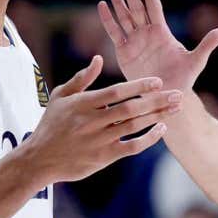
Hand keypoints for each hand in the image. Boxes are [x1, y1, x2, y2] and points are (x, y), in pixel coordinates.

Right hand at [22, 55, 181, 182]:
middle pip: (131, 109)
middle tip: (178, 94)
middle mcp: (93, 121)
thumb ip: (81, 78)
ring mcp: (99, 140)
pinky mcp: (103, 157)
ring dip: (157, 117)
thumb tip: (99, 59)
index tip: (159, 81)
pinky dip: (148, 138)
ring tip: (176, 108)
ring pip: (134, 126)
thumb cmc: (51, 124)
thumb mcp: (60, 96)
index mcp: (84, 103)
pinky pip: (131, 147)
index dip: (139, 86)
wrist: (39, 159)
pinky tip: (161, 129)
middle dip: (157, 101)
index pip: (117, 92)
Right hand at [98, 0, 217, 89]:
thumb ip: (208, 44)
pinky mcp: (124, 52)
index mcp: (162, 32)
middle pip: (137, 8)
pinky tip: (103, 5)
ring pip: (124, 17)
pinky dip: (108, 19)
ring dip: (118, 2)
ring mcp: (135, 41)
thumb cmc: (184, 79)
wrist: (167, 95)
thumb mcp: (197, 60)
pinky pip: (115, 32)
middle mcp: (147, 33)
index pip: (154, 7)